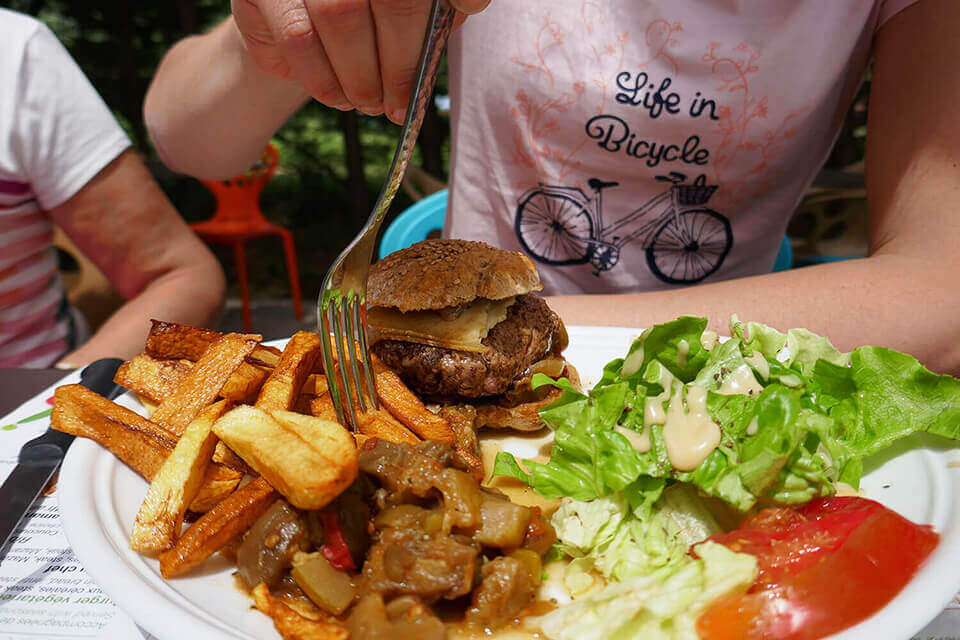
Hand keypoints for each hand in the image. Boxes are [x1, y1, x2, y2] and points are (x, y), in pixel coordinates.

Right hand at [231, 0, 488, 122]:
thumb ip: (445, 3)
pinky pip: (297, 37)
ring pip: (339, 18)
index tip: (431, 73)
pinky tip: (338, 96)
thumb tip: (471, 1)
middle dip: (398, 65)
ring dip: (359, 77)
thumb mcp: (418, 4)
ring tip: (370, 103)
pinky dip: (323, 79)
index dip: (431, 26)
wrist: (299, 12)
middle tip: (400, 105)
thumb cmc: (372, 10)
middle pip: (388, 1)